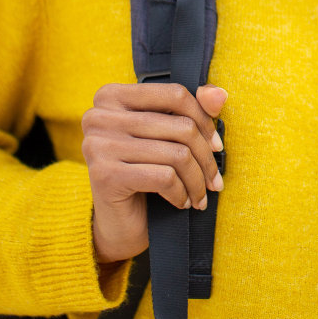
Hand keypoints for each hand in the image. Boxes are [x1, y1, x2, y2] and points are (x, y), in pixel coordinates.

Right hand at [81, 83, 226, 265]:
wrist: (116, 224)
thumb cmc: (144, 171)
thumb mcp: (166, 136)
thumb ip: (192, 109)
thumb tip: (219, 94)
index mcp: (112, 96)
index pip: (175, 93)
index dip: (204, 120)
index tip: (215, 146)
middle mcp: (99, 116)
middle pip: (181, 126)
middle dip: (206, 158)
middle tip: (215, 180)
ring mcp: (98, 145)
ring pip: (177, 154)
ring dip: (197, 181)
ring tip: (201, 195)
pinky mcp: (105, 175)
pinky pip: (165, 178)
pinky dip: (181, 194)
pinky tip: (182, 202)